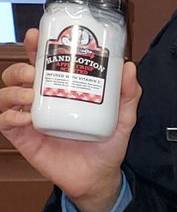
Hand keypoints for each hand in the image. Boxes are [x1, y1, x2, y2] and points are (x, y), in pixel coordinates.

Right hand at [0, 28, 141, 211]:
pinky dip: (10, 116)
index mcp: (60, 89)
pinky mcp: (23, 138)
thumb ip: (128, 94)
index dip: (35, 47)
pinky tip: (25, 117)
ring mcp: (29, 119)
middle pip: (17, 75)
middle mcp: (41, 100)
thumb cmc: (108, 143)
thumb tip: (129, 67)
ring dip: (13, 90)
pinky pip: (6, 123)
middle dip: (20, 67)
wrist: (100, 176)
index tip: (36, 35)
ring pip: (6, 95)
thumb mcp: (123, 117)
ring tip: (31, 95)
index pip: (42, 63)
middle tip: (34, 71)